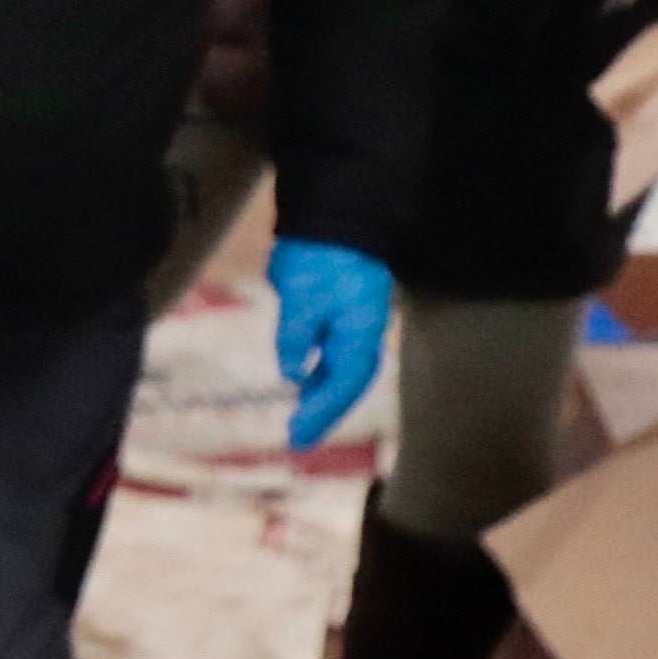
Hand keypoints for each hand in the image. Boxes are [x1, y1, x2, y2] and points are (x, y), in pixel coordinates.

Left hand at [270, 237, 394, 448]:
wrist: (336, 217)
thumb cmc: (319, 255)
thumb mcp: (302, 295)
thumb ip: (296, 334)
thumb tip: (293, 374)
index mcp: (360, 331)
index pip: (344, 381)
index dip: (322, 410)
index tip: (297, 434)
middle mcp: (364, 334)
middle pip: (348, 383)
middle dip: (325, 412)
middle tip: (297, 441)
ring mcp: (357, 325)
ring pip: (344, 372)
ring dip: (322, 398)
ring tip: (298, 423)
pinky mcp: (344, 317)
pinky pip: (336, 357)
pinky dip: (320, 376)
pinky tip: (303, 386)